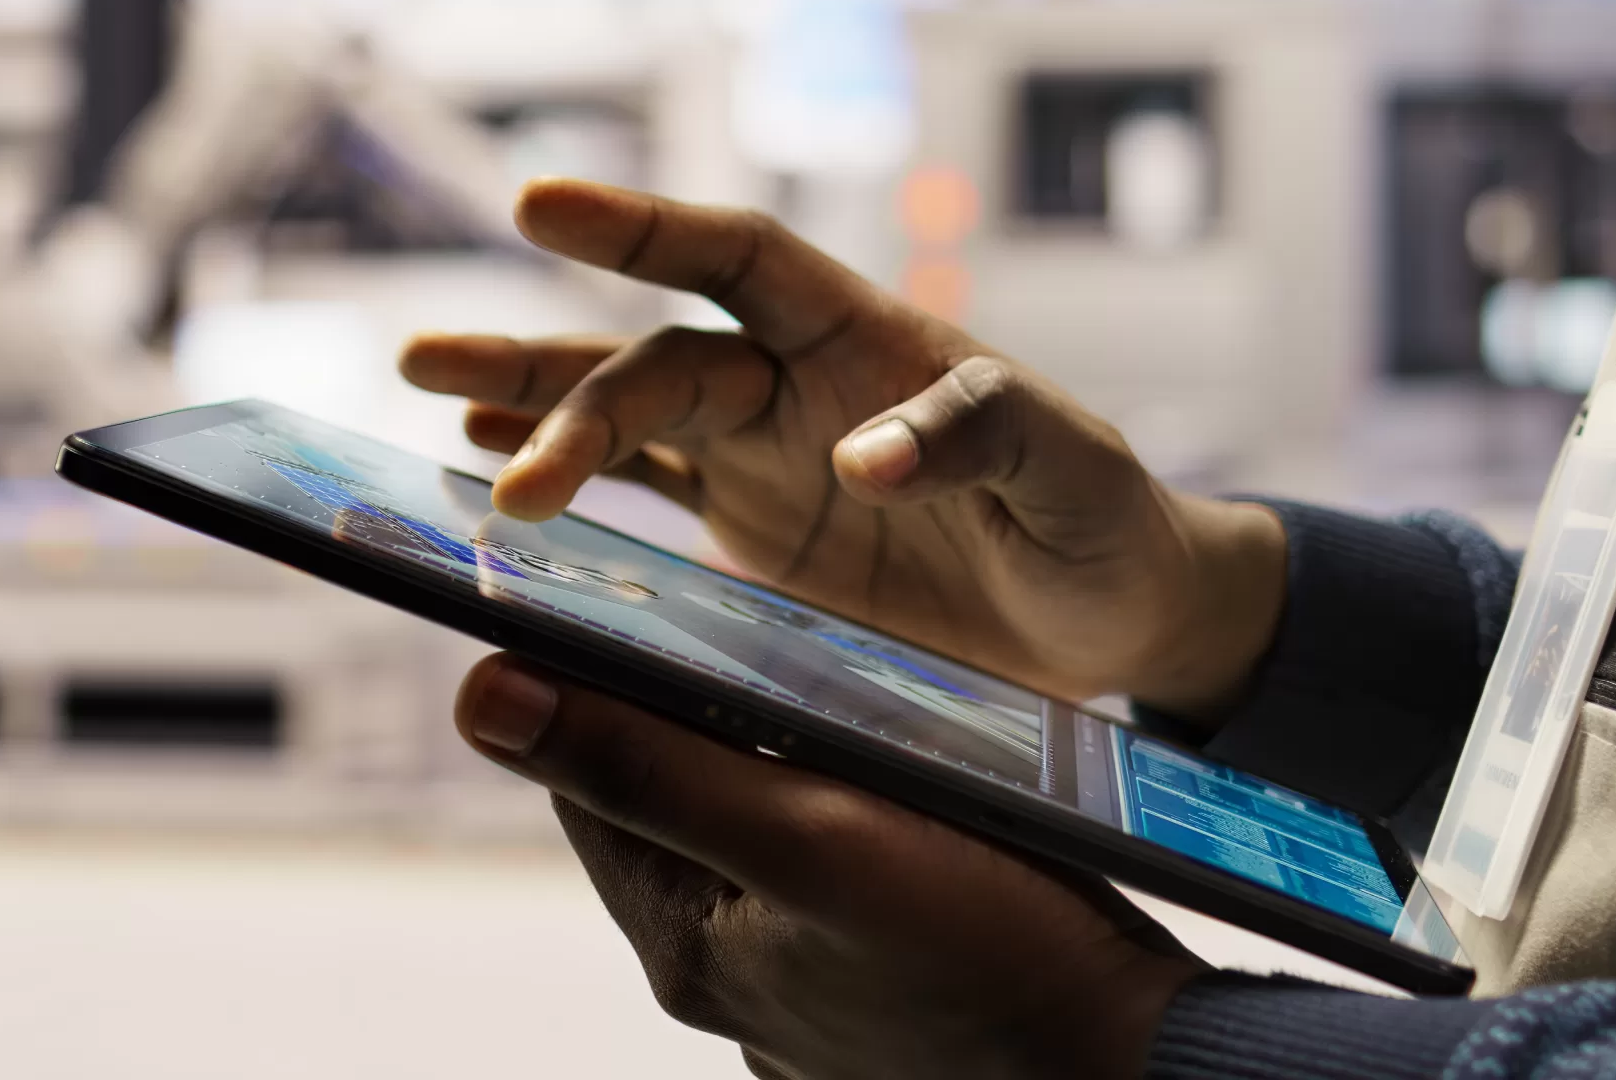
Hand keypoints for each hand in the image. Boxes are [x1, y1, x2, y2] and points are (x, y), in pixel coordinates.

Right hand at [400, 179, 1283, 719]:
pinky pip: (637, 491)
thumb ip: (981, 442)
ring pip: (622, 411)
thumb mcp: (1073, 475)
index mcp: (867, 343)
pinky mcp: (750, 534)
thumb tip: (858, 458)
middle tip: (459, 403)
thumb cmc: (1102, 522)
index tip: (541, 204)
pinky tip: (482, 463)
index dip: (642, 226)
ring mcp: (763, 457)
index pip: (740, 257)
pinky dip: (563, 473)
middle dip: (557, 377)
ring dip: (524, 395)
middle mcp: (796, 386)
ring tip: (425, 378)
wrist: (1106, 612)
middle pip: (655, 359)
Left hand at [457, 655, 1203, 1079]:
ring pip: (753, 829)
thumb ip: (646, 765)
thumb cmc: (989, 949)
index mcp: (683, 938)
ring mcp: (800, 986)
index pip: (588, 771)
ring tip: (838, 688)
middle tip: (754, 619)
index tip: (632, 585)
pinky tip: (901, 777)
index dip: (599, 671)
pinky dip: (840, 807)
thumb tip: (480, 696)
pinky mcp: (872, 981)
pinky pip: (824, 869)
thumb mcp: (810, 834)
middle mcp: (724, 972)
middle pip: (667, 799)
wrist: (1136, 1066)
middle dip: (695, 708)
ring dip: (775, 754)